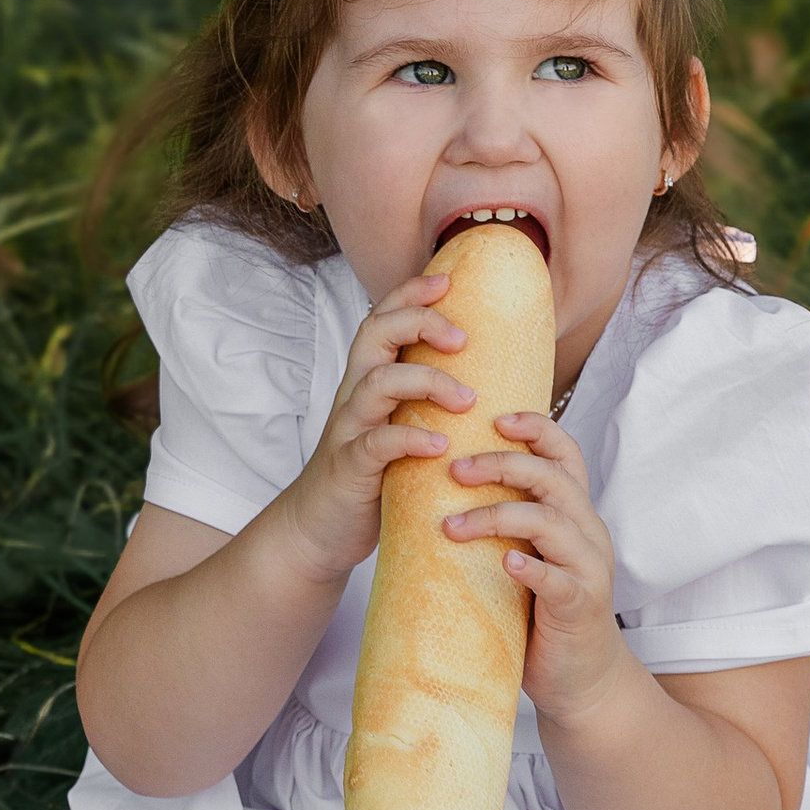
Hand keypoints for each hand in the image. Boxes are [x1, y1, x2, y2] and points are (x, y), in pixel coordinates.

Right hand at [278, 264, 473, 585]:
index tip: (448, 280)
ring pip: (377, 383)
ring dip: (426, 381)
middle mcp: (355, 394)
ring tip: (467, 399)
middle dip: (418, 322)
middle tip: (463, 338)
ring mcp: (349, 429)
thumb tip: (490, 382)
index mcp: (369, 379)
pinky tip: (439, 444)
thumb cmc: (372, 476)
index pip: (383, 318)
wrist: (319, 529)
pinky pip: (376, 443)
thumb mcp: (399, 427)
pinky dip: (409, 439)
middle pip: (375, 333)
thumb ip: (427, 402)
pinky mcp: (349, 467)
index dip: (411, 293)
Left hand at [441, 412, 623, 725]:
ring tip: (452, 527)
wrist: (580, 679)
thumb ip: (508, 521)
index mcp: (575, 514)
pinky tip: (503, 565)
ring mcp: (588, 569)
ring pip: (550, 521)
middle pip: (552, 477)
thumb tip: (441, 483)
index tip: (494, 418)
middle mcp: (588, 532)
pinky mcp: (580, 606)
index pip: (564, 453)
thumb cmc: (543, 612)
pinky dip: (531, 568)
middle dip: (502, 465)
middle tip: (455, 470)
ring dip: (498, 516)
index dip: (535, 427)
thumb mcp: (528, 554)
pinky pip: (558, 580)